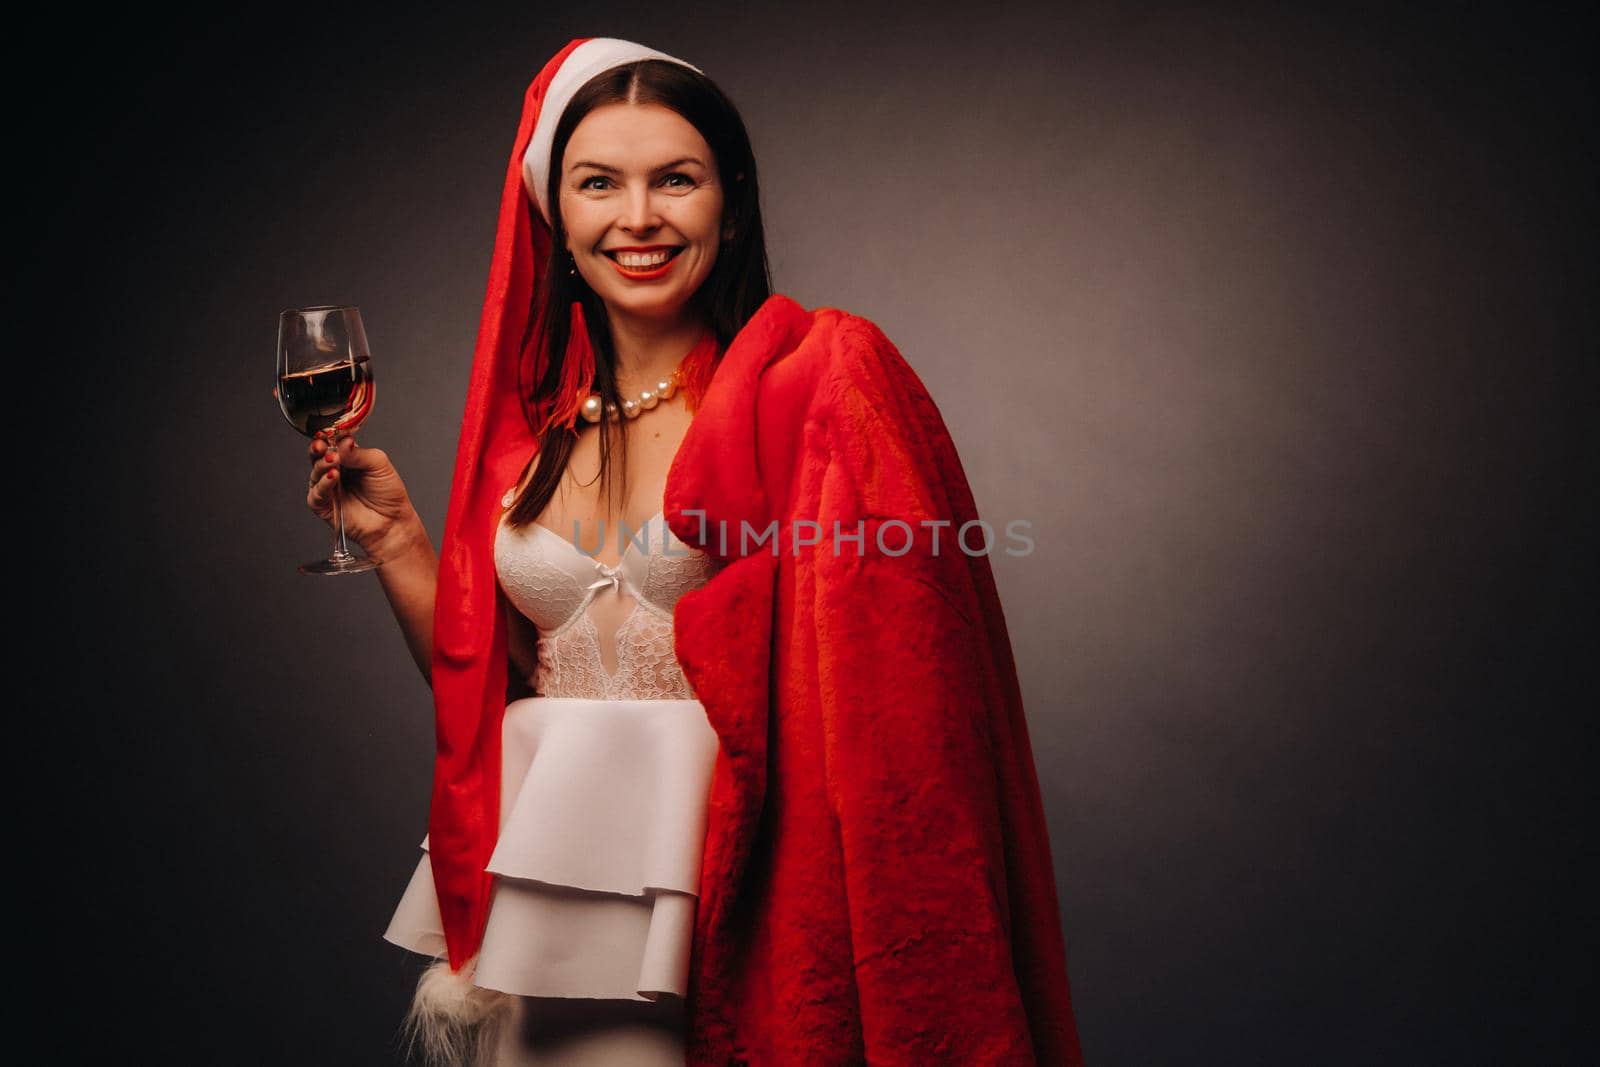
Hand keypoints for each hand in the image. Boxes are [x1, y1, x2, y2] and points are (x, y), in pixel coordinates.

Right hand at [305, 432, 421, 560]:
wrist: (392, 522)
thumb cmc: (388, 494)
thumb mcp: (379, 465)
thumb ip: (359, 453)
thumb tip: (343, 441)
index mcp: (347, 458)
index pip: (332, 442)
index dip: (328, 437)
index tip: (327, 432)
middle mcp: (335, 470)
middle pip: (318, 455)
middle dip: (318, 448)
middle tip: (322, 445)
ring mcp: (327, 487)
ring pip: (315, 471)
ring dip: (323, 464)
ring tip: (334, 461)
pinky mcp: (323, 505)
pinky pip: (316, 492)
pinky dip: (323, 483)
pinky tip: (333, 477)